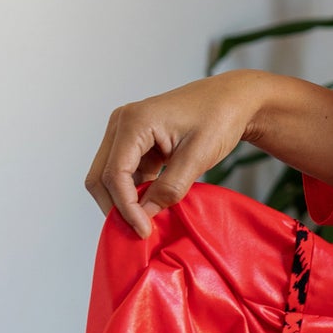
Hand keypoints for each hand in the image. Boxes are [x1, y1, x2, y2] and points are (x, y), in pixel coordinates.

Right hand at [85, 74, 260, 236]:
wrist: (231, 99)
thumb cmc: (219, 118)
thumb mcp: (198, 157)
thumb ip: (170, 188)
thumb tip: (145, 215)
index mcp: (134, 121)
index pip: (114, 174)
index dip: (126, 207)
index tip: (144, 231)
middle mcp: (121, 123)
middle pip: (100, 177)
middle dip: (117, 207)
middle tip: (140, 232)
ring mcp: (124, 131)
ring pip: (108, 176)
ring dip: (123, 201)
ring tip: (146, 222)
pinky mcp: (133, 141)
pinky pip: (123, 172)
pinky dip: (133, 192)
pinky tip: (151, 206)